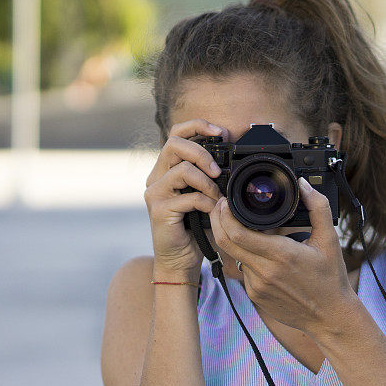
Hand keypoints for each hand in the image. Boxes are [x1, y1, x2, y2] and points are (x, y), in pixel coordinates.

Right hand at [144, 119, 227, 278]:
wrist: (180, 259)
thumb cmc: (195, 228)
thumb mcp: (205, 195)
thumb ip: (209, 176)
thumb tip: (229, 160)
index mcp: (167, 169)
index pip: (176, 134)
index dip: (197, 126)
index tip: (221, 132)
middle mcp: (156, 177)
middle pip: (174, 144)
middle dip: (202, 153)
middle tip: (219, 170)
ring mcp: (155, 192)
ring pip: (182, 170)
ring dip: (207, 182)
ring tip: (217, 196)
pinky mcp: (159, 209)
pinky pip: (188, 197)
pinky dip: (206, 202)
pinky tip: (212, 210)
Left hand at [209, 177, 357, 337]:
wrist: (329, 317)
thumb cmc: (331, 279)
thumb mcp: (330, 240)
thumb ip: (318, 208)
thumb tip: (304, 185)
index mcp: (281, 255)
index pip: (237, 233)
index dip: (224, 215)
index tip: (224, 201)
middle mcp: (264, 272)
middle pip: (225, 243)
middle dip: (216, 221)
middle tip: (219, 207)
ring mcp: (257, 286)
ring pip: (233, 256)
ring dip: (233, 240)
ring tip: (243, 227)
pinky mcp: (255, 296)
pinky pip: (243, 271)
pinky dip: (246, 257)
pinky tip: (259, 252)